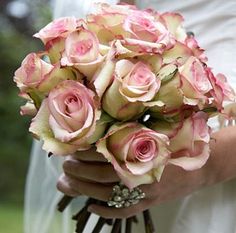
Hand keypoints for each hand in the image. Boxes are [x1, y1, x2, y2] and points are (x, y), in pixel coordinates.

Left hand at [57, 147, 205, 218]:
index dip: (85, 152)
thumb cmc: (175, 145)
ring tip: (69, 181)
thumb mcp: (155, 134)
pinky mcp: (149, 204)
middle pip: (101, 175)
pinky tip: (91, 208)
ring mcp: (145, 193)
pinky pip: (124, 212)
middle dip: (79, 170)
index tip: (72, 150)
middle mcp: (141, 174)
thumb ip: (131, 133)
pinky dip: (106, 212)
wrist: (199, 166)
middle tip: (65, 165)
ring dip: (85, 189)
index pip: (105, 153)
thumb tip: (103, 132)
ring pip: (107, 194)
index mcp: (141, 153)